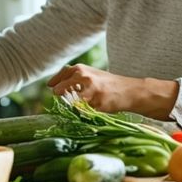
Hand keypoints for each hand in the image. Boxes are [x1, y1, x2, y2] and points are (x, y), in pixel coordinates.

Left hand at [46, 64, 177, 118]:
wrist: (129, 91)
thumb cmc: (106, 83)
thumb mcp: (89, 73)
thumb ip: (72, 76)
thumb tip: (51, 85)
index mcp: (79, 69)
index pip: (57, 80)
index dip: (54, 86)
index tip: (52, 89)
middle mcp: (83, 77)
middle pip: (59, 91)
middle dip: (60, 97)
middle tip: (65, 100)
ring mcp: (89, 91)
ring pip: (70, 103)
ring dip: (72, 106)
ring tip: (82, 103)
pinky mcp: (96, 104)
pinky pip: (82, 111)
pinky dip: (84, 112)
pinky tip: (93, 108)